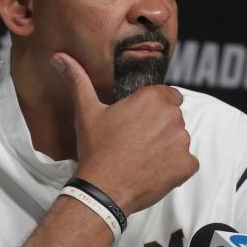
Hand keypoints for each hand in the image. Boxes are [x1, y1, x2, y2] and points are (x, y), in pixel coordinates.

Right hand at [51, 52, 198, 213]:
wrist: (103, 189)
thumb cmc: (96, 149)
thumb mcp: (86, 111)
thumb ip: (78, 79)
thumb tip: (59, 58)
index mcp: (153, 98)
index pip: (167, 95)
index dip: (152, 107)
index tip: (137, 121)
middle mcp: (173, 117)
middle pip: (173, 117)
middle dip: (159, 126)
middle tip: (135, 140)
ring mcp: (182, 142)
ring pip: (179, 139)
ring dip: (166, 146)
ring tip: (141, 156)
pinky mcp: (187, 166)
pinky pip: (187, 162)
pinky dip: (174, 167)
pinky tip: (152, 170)